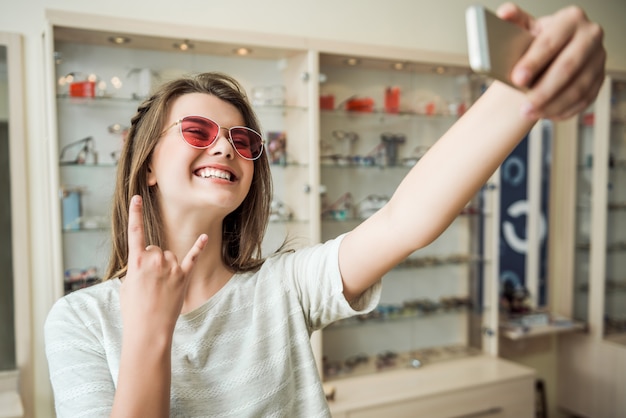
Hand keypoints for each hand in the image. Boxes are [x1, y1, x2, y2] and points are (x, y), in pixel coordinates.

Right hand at [120, 195, 207, 338]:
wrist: (148, 330)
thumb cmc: (133, 310)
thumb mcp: (127, 285)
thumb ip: (136, 268)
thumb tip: (145, 263)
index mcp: (136, 261)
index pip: (134, 232)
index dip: (135, 213)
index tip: (136, 197)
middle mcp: (155, 260)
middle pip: (155, 249)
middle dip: (152, 261)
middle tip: (148, 283)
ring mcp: (171, 268)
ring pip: (170, 256)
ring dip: (166, 267)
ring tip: (161, 288)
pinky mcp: (183, 276)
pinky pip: (192, 257)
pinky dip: (198, 247)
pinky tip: (204, 237)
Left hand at [497, 2, 605, 119]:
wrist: (550, 55)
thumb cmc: (536, 41)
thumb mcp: (525, 28)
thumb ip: (514, 21)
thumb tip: (505, 13)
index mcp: (571, 19)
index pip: (551, 42)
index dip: (533, 62)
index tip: (517, 78)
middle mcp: (590, 36)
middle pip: (567, 67)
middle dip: (543, 90)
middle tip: (523, 105)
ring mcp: (598, 59)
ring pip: (577, 88)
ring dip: (551, 105)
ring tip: (529, 112)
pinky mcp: (600, 79)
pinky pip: (584, 100)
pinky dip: (563, 110)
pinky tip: (545, 114)